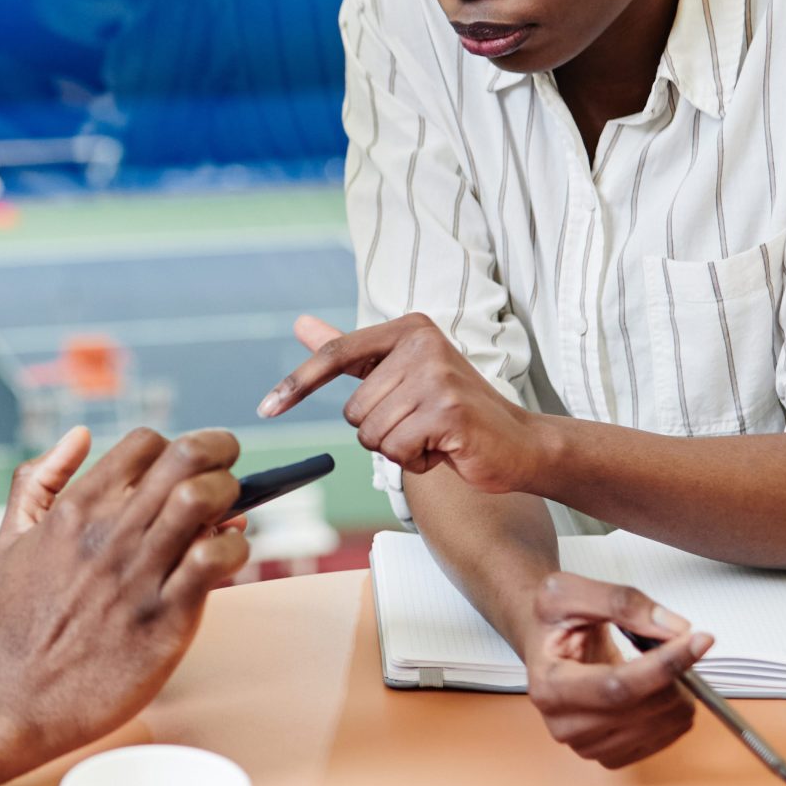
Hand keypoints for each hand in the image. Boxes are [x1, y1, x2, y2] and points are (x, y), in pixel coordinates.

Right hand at [0, 428, 250, 756]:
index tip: (187, 470)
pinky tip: (226, 561)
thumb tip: (79, 434)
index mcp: (76, 509)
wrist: (21, 699)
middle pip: (186, 456)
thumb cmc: (19, 620)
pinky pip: (216, 560)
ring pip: (205, 499)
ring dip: (230, 496)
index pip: (147, 443)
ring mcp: (139, 575)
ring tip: (227, 518)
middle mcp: (109, 534)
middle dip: (220, 454)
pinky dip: (234, 549)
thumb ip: (37, 480)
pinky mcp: (165, 618)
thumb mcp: (10, 539)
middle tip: (227, 473)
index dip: (176, 448)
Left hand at [259, 313, 547, 494]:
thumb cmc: (455, 411)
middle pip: (354, 410)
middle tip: (422, 424)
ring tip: (435, 436)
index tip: (266, 408)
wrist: (519, 444)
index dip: (297, 385)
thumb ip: (351, 353)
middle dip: (382, 431)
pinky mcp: (448, 412)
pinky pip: (397, 451)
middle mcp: (422, 344)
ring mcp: (437, 377)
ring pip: (372, 434)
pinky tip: (446, 449)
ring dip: (399, 448)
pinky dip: (417, 461)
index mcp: (408, 329)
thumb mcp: (401, 375)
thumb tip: (301, 324)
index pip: (336, 355)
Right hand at [527, 571, 712, 767]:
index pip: (618, 686)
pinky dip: (675, 710)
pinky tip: (661, 687)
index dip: (664, 664)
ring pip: (661, 725)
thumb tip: (674, 629)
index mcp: (549, 686)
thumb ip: (621, 602)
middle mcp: (564, 724)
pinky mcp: (611, 755)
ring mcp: (588, 745)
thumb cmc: (552, 621)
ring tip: (663, 663)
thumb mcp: (570, 591)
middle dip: (676, 673)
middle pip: (644, 708)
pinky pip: (665, 740)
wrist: (545, 644)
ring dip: (678, 691)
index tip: (698, 640)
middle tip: (683, 643)